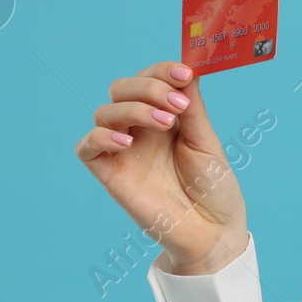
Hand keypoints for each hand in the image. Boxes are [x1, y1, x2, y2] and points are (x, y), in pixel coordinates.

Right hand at [72, 61, 248, 274]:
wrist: (212, 231)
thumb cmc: (213, 188)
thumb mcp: (206, 142)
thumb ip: (193, 108)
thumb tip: (186, 70)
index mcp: (166, 115)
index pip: (150, 78)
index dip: (161, 70)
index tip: (183, 73)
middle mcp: (140, 129)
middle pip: (122, 89)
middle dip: (148, 87)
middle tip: (177, 104)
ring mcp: (123, 150)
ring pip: (105, 112)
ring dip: (134, 109)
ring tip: (166, 123)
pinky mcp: (110, 174)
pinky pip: (87, 147)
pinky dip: (101, 137)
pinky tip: (127, 142)